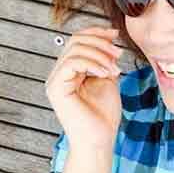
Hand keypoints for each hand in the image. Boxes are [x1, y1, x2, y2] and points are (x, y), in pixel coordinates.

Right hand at [45, 26, 123, 150]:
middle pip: (75, 41)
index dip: (96, 33)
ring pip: (74, 49)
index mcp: (70, 71)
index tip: (115, 35)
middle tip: (118, 54)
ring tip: (114, 69)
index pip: (77, 41)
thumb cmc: (103, 116)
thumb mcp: (107, 79)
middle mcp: (59, 74)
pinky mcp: (56, 88)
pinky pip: (71, 63)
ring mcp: (55, 81)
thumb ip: (105, 60)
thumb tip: (109, 37)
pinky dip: (92, 63)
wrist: (99, 139)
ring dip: (99, 54)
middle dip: (100, 43)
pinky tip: (106, 74)